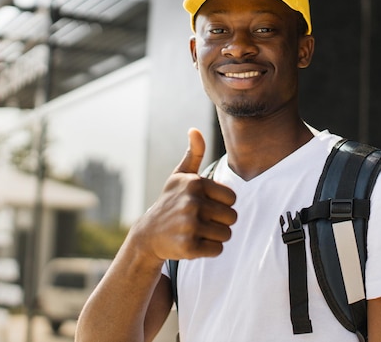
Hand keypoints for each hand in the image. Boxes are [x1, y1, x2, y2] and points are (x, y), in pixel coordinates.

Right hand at [130, 128, 236, 260]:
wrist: (148, 235)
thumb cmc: (170, 202)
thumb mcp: (179, 177)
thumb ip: (193, 154)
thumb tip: (194, 130)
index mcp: (195, 183)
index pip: (232, 198)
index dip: (222, 204)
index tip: (204, 206)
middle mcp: (192, 203)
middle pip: (232, 217)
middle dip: (220, 222)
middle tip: (200, 221)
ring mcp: (190, 225)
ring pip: (227, 234)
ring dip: (215, 236)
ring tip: (196, 231)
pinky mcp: (189, 247)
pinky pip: (217, 250)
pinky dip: (209, 250)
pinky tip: (193, 243)